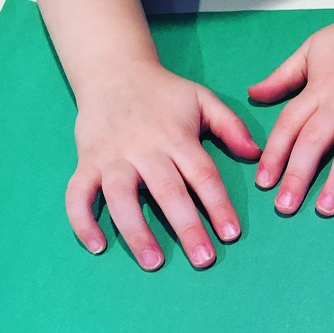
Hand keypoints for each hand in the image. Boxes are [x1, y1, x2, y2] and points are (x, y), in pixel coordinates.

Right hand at [67, 62, 260, 269]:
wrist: (113, 70)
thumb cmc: (165, 93)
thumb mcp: (203, 99)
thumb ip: (231, 125)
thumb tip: (255, 153)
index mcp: (177, 137)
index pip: (202, 176)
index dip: (218, 205)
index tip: (231, 234)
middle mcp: (144, 149)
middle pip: (167, 192)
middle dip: (187, 228)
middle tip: (203, 259)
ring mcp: (112, 157)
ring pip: (121, 197)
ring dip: (136, 231)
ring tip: (154, 262)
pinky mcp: (86, 161)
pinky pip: (78, 193)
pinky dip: (82, 220)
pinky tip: (97, 246)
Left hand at [248, 1, 333, 215]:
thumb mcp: (311, 50)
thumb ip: (283, 77)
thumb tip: (254, 93)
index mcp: (319, 89)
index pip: (289, 125)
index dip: (274, 155)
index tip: (263, 183)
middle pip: (315, 140)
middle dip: (298, 175)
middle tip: (285, 207)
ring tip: (326, 207)